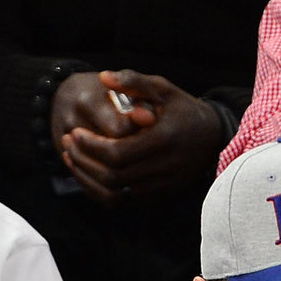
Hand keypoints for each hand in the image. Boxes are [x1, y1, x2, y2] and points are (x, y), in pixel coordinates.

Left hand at [59, 70, 225, 204]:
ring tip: (72, 158)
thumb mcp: (163, 88)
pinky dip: (101, 190)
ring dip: (89, 179)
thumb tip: (103, 78)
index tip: (74, 131)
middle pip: (113, 177)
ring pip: (116, 194)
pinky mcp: (159, 196)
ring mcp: (162, 186)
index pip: (117, 153)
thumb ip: (133, 81)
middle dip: (85, 161)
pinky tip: (89, 173)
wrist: (213, 139)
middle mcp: (164, 169)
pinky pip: (124, 201)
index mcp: (163, 141)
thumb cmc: (184, 109)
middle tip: (67, 143)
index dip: (91, 146)